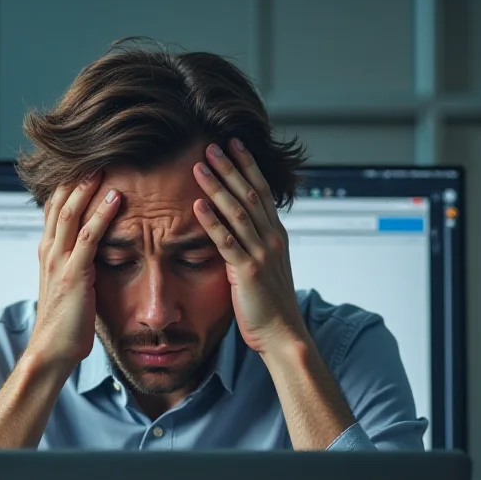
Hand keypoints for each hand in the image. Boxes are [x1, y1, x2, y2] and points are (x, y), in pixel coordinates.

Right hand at [27, 172, 120, 369]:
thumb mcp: (68, 288)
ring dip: (89, 185)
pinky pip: (89, 237)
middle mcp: (49, 251)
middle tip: (98, 149)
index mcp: (48, 252)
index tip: (88, 162)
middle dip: (78, 174)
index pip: (55, 207)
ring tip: (108, 161)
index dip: (69, 183)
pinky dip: (102, 214)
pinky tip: (116, 197)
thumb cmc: (64, 325)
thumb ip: (76, 266)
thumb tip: (94, 256)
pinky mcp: (74, 274)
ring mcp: (59, 261)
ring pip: (72, 212)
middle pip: (60, 201)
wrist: (51, 351)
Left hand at [192, 139, 306, 356]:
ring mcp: (261, 254)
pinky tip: (197, 206)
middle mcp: (272, 239)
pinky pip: (227, 242)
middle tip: (212, 145)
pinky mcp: (248, 272)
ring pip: (238, 212)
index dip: (248, 166)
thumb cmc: (270, 305)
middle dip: (230, 168)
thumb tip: (238, 231)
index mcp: (276, 236)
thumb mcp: (265, 268)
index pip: (262, 191)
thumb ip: (254, 247)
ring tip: (200, 167)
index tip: (234, 144)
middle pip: (250, 194)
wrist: (283, 334)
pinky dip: (211, 222)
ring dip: (217, 187)